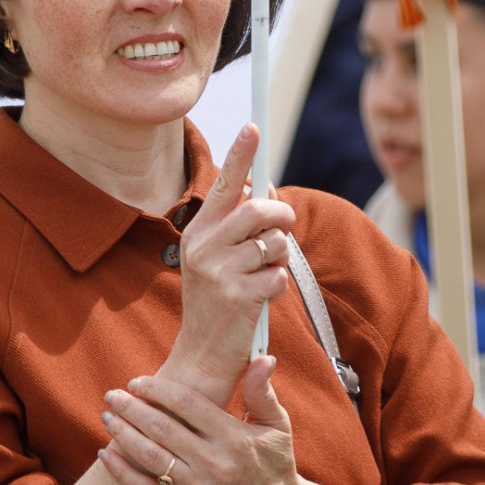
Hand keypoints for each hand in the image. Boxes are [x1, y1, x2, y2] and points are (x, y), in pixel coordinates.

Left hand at [95, 356, 345, 484]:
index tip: (137, 382)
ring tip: (107, 418)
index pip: (187, 403)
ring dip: (123, 434)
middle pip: (162, 428)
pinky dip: (123, 474)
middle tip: (111, 395)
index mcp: (234, 436)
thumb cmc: (276, 466)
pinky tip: (106, 456)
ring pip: (152, 457)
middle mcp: (217, 463)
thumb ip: (262, 392)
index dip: (157, 389)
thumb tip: (263, 359)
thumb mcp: (277, 426)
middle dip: (131, 408)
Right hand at [161, 127, 296, 400]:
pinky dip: (279, 287)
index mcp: (197, 234)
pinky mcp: (237, 297)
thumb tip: (269, 191)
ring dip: (282, 258)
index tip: (254, 126)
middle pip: (259, 210)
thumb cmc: (217, 305)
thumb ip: (238, 229)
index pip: (224, 186)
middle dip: (283, 216)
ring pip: (274, 243)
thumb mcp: (218, 262)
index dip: (240, 154)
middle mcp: (202, 248)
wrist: (199, 358)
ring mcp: (217, 272)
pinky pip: (279, 276)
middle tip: (287, 227)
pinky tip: (261, 301)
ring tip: (266, 275)